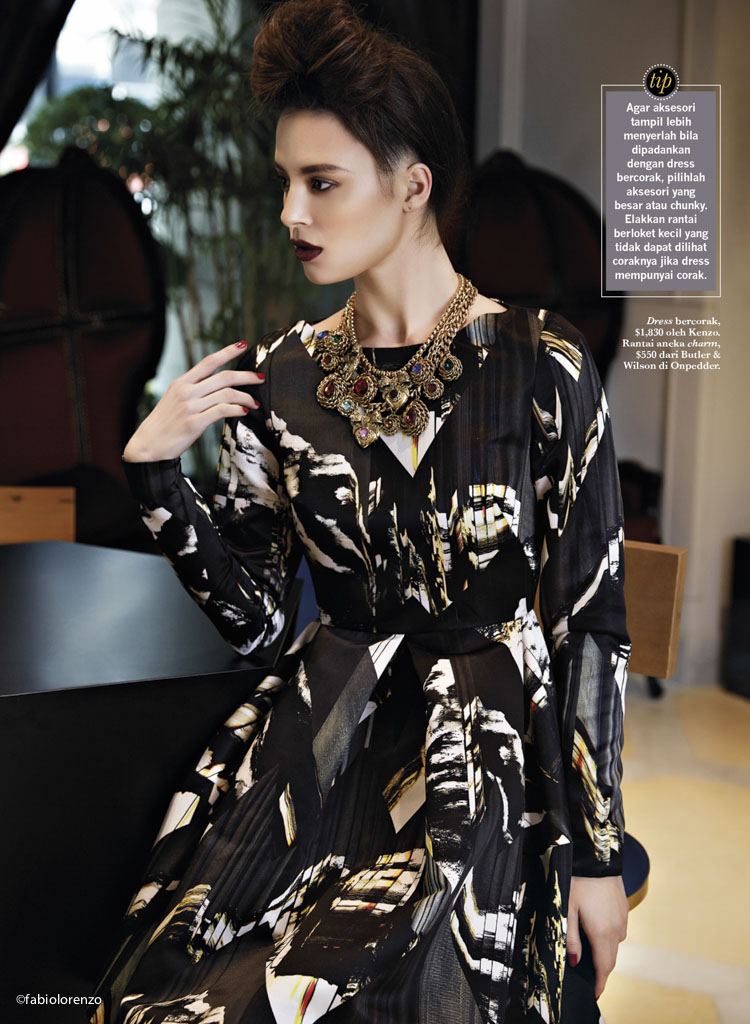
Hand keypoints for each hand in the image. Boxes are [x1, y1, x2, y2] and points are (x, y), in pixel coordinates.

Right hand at [122, 341, 263, 462]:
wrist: (148, 446)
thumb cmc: (165, 424)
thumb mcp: (175, 400)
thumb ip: (194, 390)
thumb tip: (219, 388)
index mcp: (181, 383)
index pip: (208, 361)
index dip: (227, 351)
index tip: (243, 344)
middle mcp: (186, 391)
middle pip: (223, 377)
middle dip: (246, 376)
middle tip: (261, 377)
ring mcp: (190, 406)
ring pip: (226, 394)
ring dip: (246, 397)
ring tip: (255, 403)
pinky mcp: (194, 423)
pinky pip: (221, 411)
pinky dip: (236, 409)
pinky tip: (244, 411)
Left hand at [567, 874, 627, 998]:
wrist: (596, 855)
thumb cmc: (577, 881)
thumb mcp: (567, 910)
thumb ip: (572, 938)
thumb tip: (575, 961)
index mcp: (602, 933)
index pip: (605, 967)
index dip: (600, 983)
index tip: (595, 994)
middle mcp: (617, 928)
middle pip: (611, 958)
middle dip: (602, 970)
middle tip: (590, 977)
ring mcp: (623, 917)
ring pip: (615, 944)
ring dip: (605, 951)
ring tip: (590, 952)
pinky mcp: (624, 907)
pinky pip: (618, 929)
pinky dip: (609, 936)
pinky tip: (597, 929)